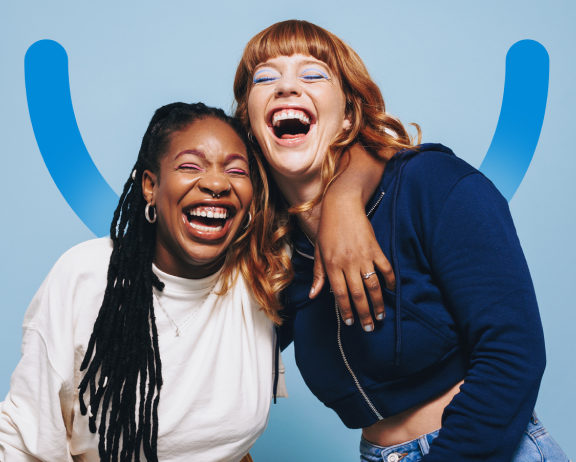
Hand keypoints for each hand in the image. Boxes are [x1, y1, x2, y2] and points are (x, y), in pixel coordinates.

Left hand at [310, 194, 394, 331]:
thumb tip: (313, 294)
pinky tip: (390, 291)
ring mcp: (363, 256)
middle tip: (369, 327)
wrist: (342, 205)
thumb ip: (318, 274)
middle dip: (364, 313)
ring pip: (373, 285)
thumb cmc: (328, 229)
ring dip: (378, 302)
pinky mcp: (376, 248)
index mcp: (332, 265)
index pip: (340, 294)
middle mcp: (348, 263)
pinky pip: (385, 268)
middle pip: (358, 294)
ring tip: (381, 315)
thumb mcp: (318, 251)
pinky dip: (389, 281)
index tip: (351, 322)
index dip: (346, 310)